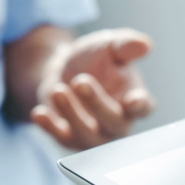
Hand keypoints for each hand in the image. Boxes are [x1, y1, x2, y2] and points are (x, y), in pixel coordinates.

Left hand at [31, 28, 154, 149]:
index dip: (140, 105)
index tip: (133, 100)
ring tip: (58, 90)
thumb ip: (126, 45)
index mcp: (134, 99)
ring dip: (72, 114)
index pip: (144, 107)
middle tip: (80, 80)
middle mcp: (118, 122)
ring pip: (87, 135)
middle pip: (114, 123)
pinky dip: (50, 127)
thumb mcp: (109, 46)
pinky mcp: (69, 138)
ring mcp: (94, 134)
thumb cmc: (96, 60)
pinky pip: (62, 138)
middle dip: (97, 104)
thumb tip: (145, 45)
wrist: (64, 69)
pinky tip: (39, 113)